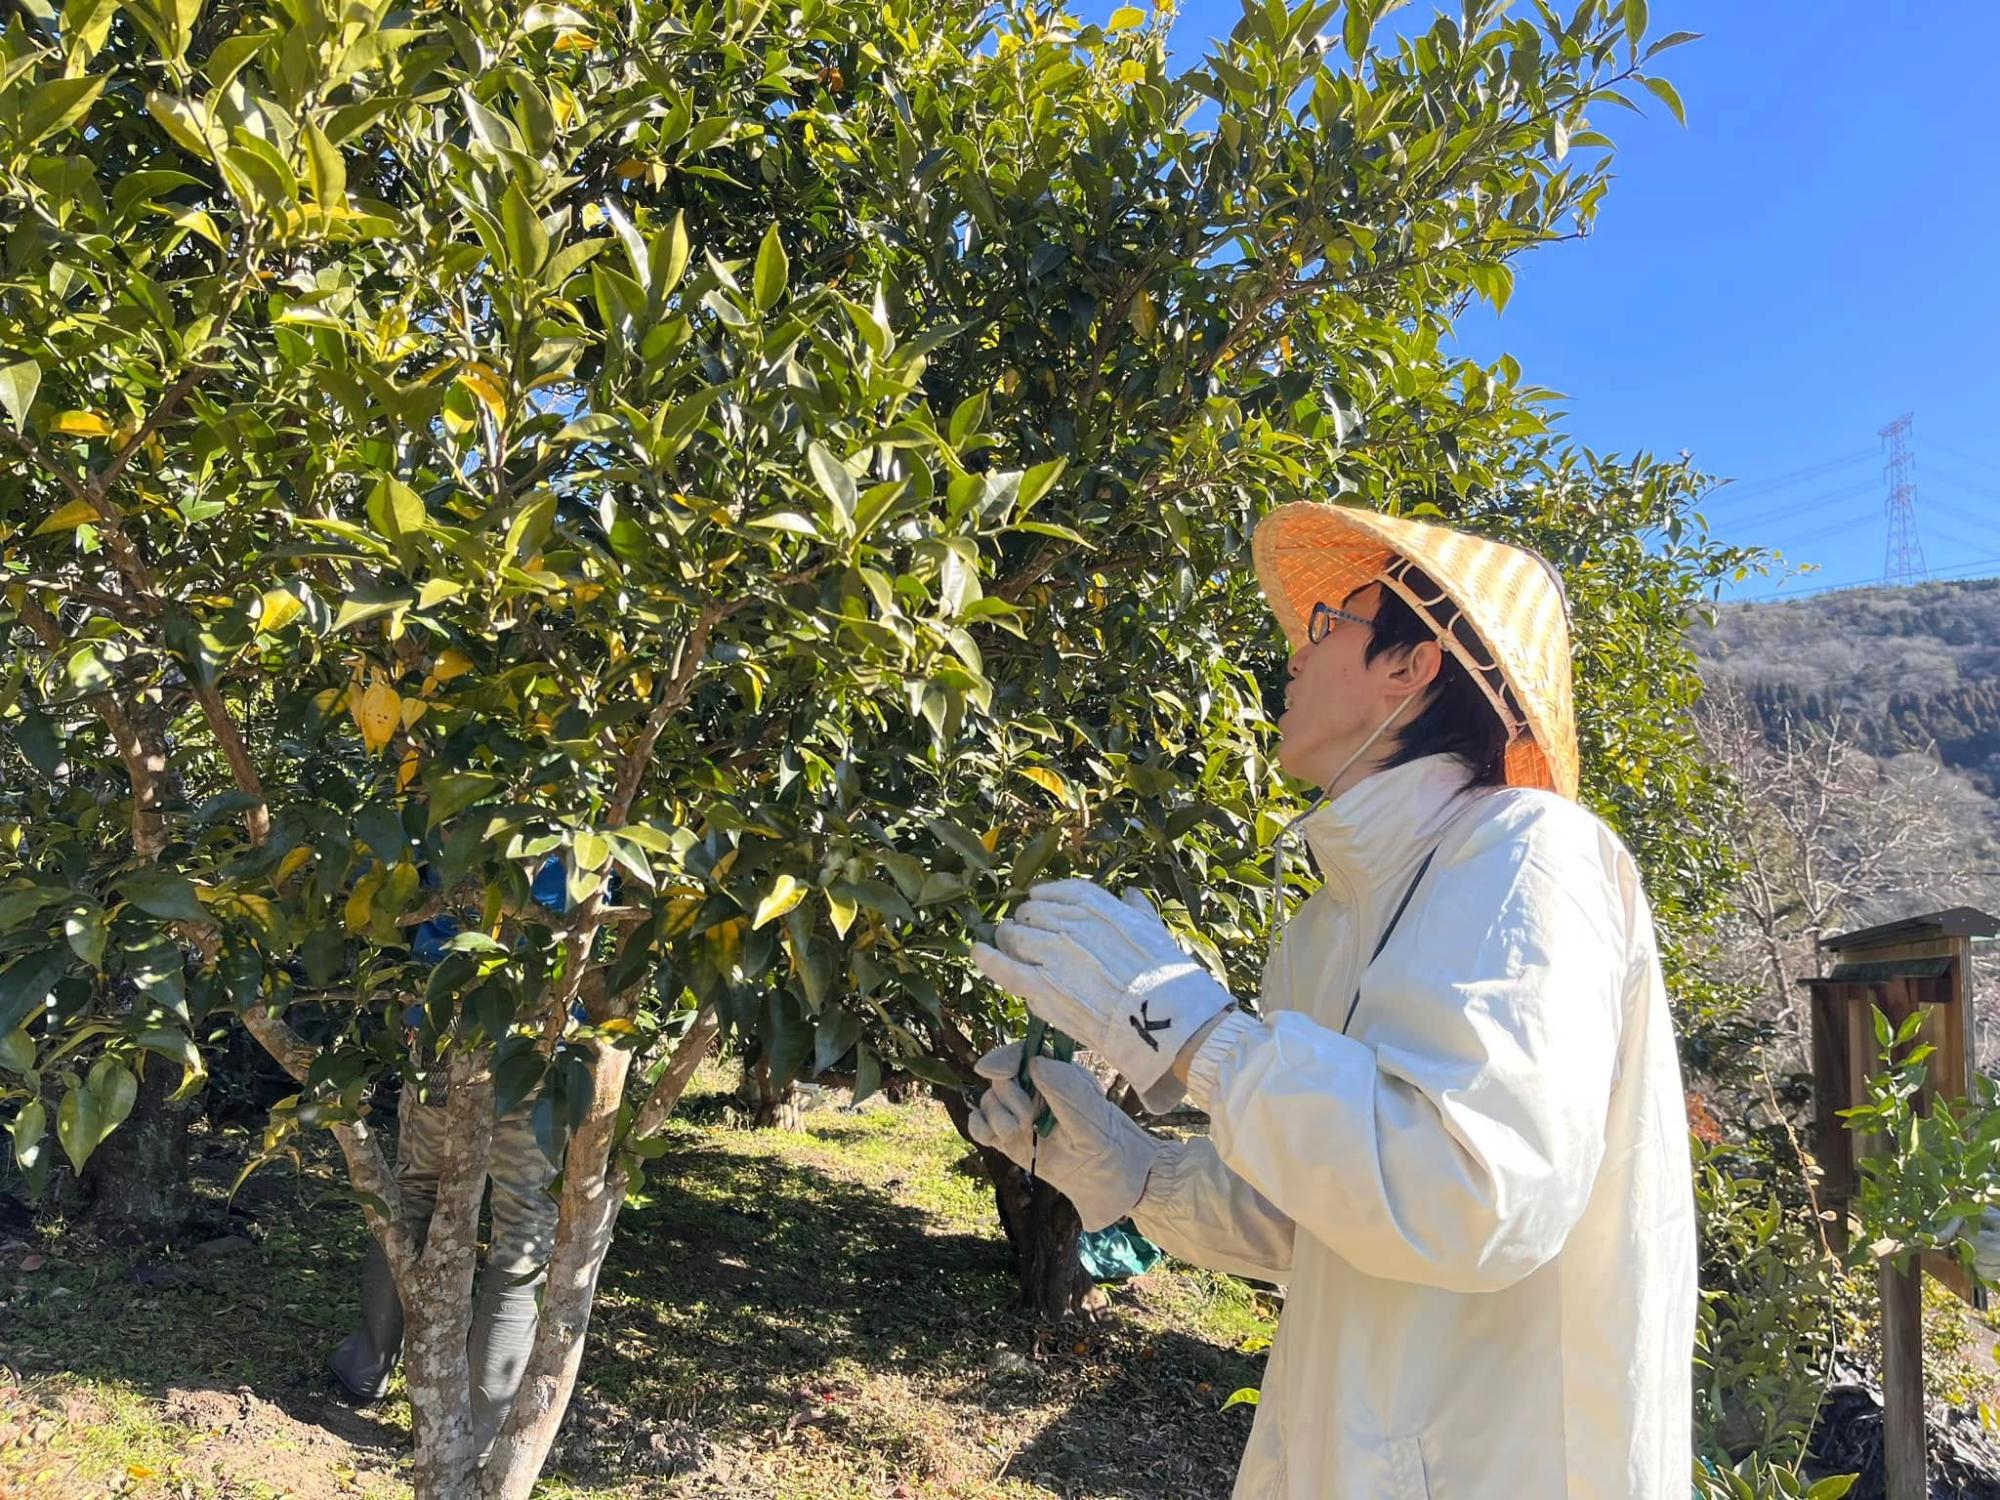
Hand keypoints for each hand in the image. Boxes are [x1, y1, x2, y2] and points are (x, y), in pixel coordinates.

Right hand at [967, 1042, 1158, 1231]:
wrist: (1112, 1184)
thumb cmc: (1110, 1145)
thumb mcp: (1093, 1117)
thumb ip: (1066, 1090)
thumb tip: (1034, 1064)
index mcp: (1058, 1075)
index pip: (1023, 1053)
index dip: (1004, 1057)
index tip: (990, 1070)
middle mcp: (1036, 1091)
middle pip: (1001, 1078)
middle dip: (1007, 1096)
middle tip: (1027, 1120)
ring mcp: (1021, 1115)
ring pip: (989, 1101)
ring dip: (996, 1116)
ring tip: (1017, 1133)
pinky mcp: (1011, 1141)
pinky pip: (982, 1126)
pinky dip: (979, 1128)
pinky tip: (993, 1138)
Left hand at [971, 880, 1232, 1109]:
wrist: (1161, 1015)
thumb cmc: (1165, 975)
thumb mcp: (1154, 930)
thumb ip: (1137, 909)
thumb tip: (1130, 894)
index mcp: (1096, 904)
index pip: (1055, 892)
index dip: (1043, 901)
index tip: (1040, 909)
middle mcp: (1067, 921)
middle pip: (1030, 913)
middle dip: (1026, 922)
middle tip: (1025, 935)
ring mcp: (1050, 952)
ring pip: (1014, 936)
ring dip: (1010, 940)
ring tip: (1009, 947)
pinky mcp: (1039, 985)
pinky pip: (1002, 965)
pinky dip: (986, 956)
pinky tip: (978, 950)